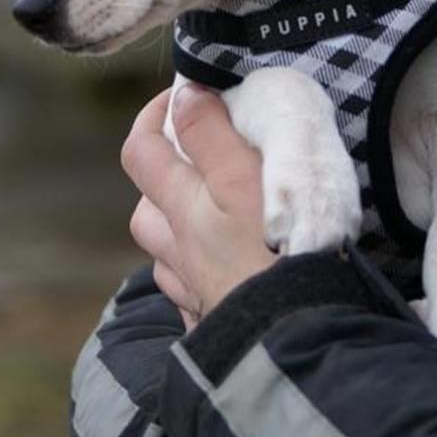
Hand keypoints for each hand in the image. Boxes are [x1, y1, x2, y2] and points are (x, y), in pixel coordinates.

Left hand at [122, 85, 275, 320]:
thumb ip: (211, 135)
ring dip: (177, 232)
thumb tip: (184, 96)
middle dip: (162, 181)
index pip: (141, 152)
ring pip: (165, 257)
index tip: (181, 98)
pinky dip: (199, 279)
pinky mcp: (218, 324)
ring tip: (213, 217)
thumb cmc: (273, 253)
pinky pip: (191, 298)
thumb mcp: (244, 179)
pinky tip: (225, 274)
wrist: (295, 340)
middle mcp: (178, 251)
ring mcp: (195, 292)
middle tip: (200, 163)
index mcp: (182, 209)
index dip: (150, 117)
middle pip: (146, 211)